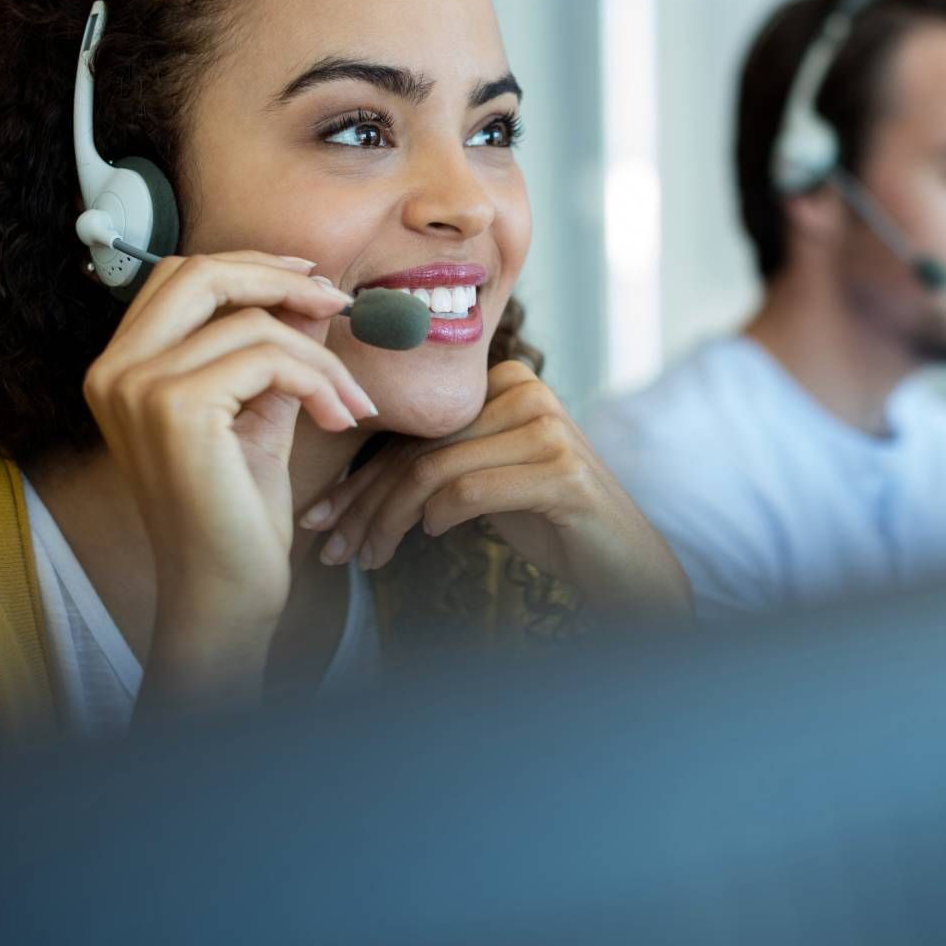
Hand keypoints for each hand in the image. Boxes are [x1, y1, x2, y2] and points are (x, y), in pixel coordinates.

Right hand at [82, 251, 376, 704]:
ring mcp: (138, 387)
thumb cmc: (237, 510)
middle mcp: (114, 370)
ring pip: (253, 323)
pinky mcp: (176, 408)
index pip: (181, 278)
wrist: (224, 590)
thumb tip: (311, 294)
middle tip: (338, 304)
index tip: (310, 284)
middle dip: (280, 278)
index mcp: (122, 369)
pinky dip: (319, 383)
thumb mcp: (258, 413)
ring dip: (321, 358)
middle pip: (201, 273)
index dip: (250, 268)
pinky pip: (271, 359)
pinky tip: (339, 420)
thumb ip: (274, 352)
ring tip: (351, 402)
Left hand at [299, 362, 693, 615]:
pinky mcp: (561, 471)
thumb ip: (441, 464)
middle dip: (363, 504)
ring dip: (389, 522)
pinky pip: (470, 490)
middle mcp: (527, 392)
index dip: (360, 477)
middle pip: (419, 449)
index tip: (321, 517)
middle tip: (329, 547)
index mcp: (506, 383)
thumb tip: (354, 488)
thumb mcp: (488, 481)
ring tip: (366, 559)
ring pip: (435, 471)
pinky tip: (429, 538)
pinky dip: (439, 517)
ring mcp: (548, 428)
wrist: (625, 562)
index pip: (415, 431)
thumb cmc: (550, 521)